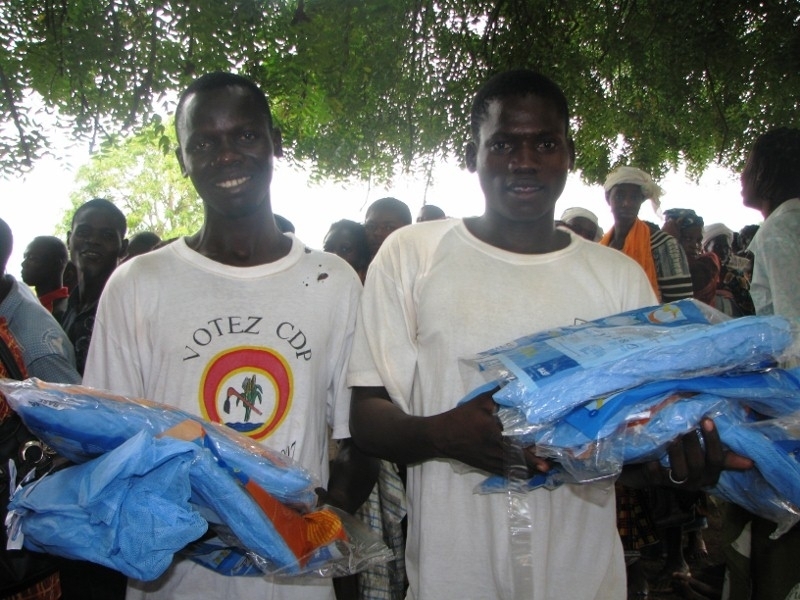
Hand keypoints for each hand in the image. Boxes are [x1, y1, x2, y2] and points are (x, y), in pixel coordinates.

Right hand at [435, 388, 551, 476]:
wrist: (441, 437)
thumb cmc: (461, 418)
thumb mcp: (479, 402)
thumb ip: (498, 394)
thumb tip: (514, 383)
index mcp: (494, 436)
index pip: (517, 449)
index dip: (532, 457)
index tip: (547, 462)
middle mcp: (494, 452)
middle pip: (520, 465)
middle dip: (536, 468)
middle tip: (550, 467)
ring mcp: (490, 462)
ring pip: (514, 472)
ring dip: (529, 472)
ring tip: (543, 470)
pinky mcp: (486, 466)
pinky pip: (505, 473)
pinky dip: (517, 473)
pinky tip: (526, 472)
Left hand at [631, 417, 753, 488]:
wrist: (646, 470)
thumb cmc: (679, 457)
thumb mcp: (702, 455)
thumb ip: (723, 454)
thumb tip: (751, 462)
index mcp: (709, 474)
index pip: (717, 460)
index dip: (713, 441)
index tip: (706, 419)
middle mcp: (694, 482)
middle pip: (698, 464)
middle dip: (693, 442)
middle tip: (686, 423)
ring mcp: (674, 484)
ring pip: (680, 472)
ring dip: (677, 452)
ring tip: (672, 435)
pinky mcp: (654, 482)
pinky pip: (655, 476)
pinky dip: (653, 466)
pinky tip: (651, 455)